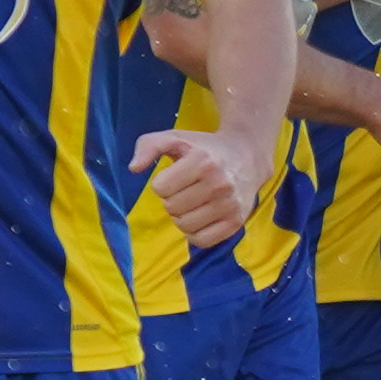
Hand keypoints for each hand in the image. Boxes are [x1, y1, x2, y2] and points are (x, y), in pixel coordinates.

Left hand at [134, 125, 272, 250]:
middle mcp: (220, 183)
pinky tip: (201, 217)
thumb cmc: (204, 148)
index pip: (160, 188)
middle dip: (173, 199)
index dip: (163, 182)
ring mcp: (230, 204)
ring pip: (185, 226)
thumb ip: (148, 145)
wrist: (247, 156)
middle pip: (172, 208)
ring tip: (193, 202)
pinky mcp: (236, 222)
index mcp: (203, 161)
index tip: (177, 175)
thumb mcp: (175, 138)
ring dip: (182, 217)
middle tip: (186, 189)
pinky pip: (202, 241)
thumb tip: (133, 168)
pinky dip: (195, 233)